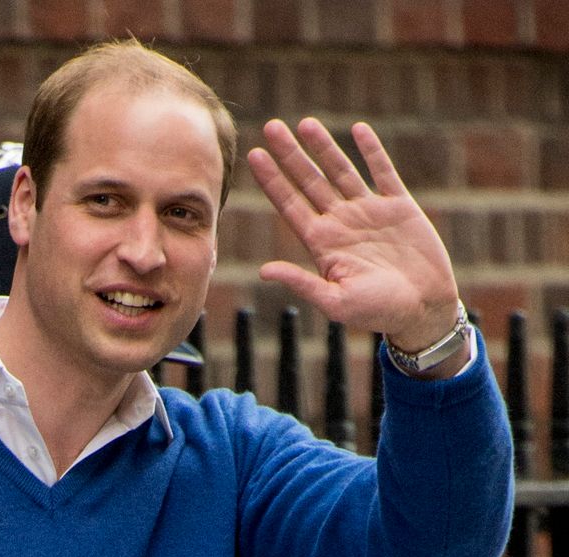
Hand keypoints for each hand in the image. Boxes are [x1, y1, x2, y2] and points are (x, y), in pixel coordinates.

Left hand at [246, 119, 462, 352]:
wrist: (422, 308)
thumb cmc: (378, 312)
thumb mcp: (335, 302)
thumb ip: (302, 283)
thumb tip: (263, 271)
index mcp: (323, 244)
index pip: (290, 205)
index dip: (273, 180)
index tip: (255, 155)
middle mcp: (341, 223)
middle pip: (309, 181)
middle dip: (290, 155)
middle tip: (271, 126)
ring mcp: (368, 211)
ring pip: (340, 171)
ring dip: (323, 147)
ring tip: (305, 123)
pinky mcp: (398, 205)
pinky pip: (382, 171)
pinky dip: (371, 151)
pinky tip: (358, 130)